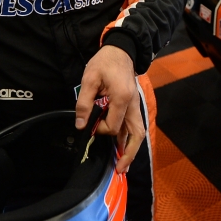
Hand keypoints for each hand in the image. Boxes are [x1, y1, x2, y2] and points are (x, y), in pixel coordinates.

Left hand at [75, 45, 142, 172]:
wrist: (121, 50)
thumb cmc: (104, 62)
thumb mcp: (89, 79)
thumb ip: (84, 103)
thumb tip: (81, 125)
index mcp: (122, 98)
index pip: (113, 125)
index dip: (100, 129)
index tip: (90, 124)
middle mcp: (133, 105)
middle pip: (136, 134)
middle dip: (129, 153)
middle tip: (120, 170)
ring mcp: (136, 106)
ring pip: (138, 132)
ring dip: (131, 149)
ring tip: (123, 165)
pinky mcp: (134, 105)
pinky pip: (134, 126)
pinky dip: (130, 140)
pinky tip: (122, 148)